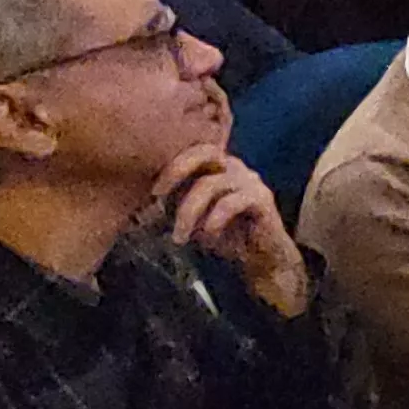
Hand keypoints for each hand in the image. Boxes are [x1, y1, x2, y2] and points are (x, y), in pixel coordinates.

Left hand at [153, 144, 309, 317]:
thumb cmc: (226, 237)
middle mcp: (235, 167)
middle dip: (177, 170)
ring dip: (189, 211)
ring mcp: (250, 181)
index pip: (193, 150)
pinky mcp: (262, 199)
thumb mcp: (194, 219)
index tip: (153, 191)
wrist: (262, 259)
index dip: (170, 164)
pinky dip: (215, 218)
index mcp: (218, 167)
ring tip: (180, 236)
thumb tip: (147, 204)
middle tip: (158, 194)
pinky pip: (232, 202)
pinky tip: (208, 235)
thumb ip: (177, 205)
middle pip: (206, 152)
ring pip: (212, 183)